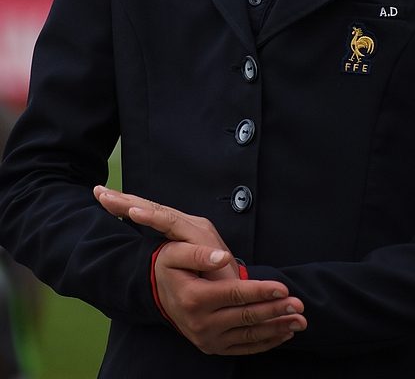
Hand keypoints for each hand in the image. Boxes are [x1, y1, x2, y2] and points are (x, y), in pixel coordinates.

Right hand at [93, 186, 306, 355]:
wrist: (156, 292)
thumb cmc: (169, 267)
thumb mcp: (175, 253)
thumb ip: (198, 253)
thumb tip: (222, 258)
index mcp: (193, 298)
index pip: (234, 294)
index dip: (260, 291)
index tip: (283, 288)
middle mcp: (200, 323)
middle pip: (245, 316)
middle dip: (275, 311)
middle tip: (299, 305)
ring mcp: (207, 338)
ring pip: (248, 335)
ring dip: (276, 328)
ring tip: (299, 322)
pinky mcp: (213, 347)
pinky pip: (244, 347)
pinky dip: (266, 342)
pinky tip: (283, 334)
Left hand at [94, 186, 237, 279]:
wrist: (243, 297)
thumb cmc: (213, 284)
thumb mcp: (185, 268)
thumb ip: (167, 257)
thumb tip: (141, 253)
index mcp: (183, 229)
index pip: (150, 212)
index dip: (125, 204)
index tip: (99, 196)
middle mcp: (190, 225)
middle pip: (152, 209)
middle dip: (123, 200)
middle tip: (97, 192)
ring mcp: (196, 230)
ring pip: (160, 213)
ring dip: (134, 206)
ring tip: (112, 200)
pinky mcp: (203, 240)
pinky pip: (173, 227)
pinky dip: (154, 218)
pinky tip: (136, 213)